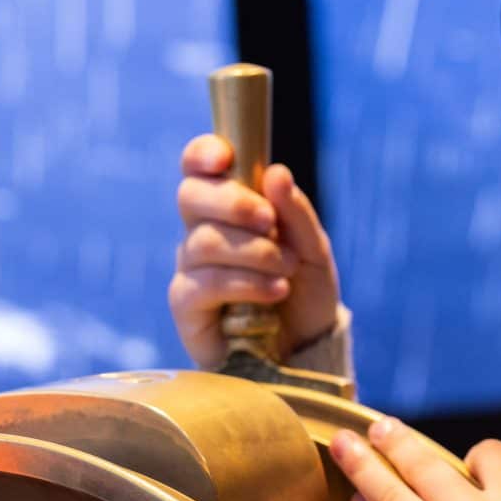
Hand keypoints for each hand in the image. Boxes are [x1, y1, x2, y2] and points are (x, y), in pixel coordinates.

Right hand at [168, 134, 340, 368]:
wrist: (306, 346)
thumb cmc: (305, 292)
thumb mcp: (313, 248)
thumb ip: (295, 212)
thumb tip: (275, 172)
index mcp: (227, 207)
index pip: (196, 168)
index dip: (202, 154)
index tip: (225, 158)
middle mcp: (201, 232)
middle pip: (191, 197)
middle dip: (234, 204)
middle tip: (270, 223)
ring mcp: (190, 269)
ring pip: (204, 241)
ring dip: (253, 252)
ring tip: (287, 269)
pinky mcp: (186, 306)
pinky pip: (203, 283)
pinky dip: (245, 283)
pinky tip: (275, 291)